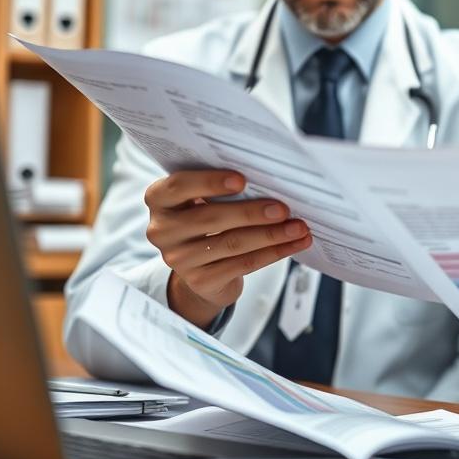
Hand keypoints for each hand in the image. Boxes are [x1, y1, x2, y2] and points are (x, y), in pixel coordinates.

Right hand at [144, 170, 311, 328]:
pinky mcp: (201, 281)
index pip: (177, 187)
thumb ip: (222, 186)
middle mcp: (162, 230)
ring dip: (270, 234)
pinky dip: (274, 252)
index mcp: (160, 200)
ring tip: (299, 227)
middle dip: (251, 213)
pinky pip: (243, 264)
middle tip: (283, 208)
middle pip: (210, 219)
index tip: (242, 180)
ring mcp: (179, 259)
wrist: (202, 266)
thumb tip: (268, 177)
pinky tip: (294, 244)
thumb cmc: (209, 218)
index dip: (209, 182)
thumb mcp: (204, 198)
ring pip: (231, 243)